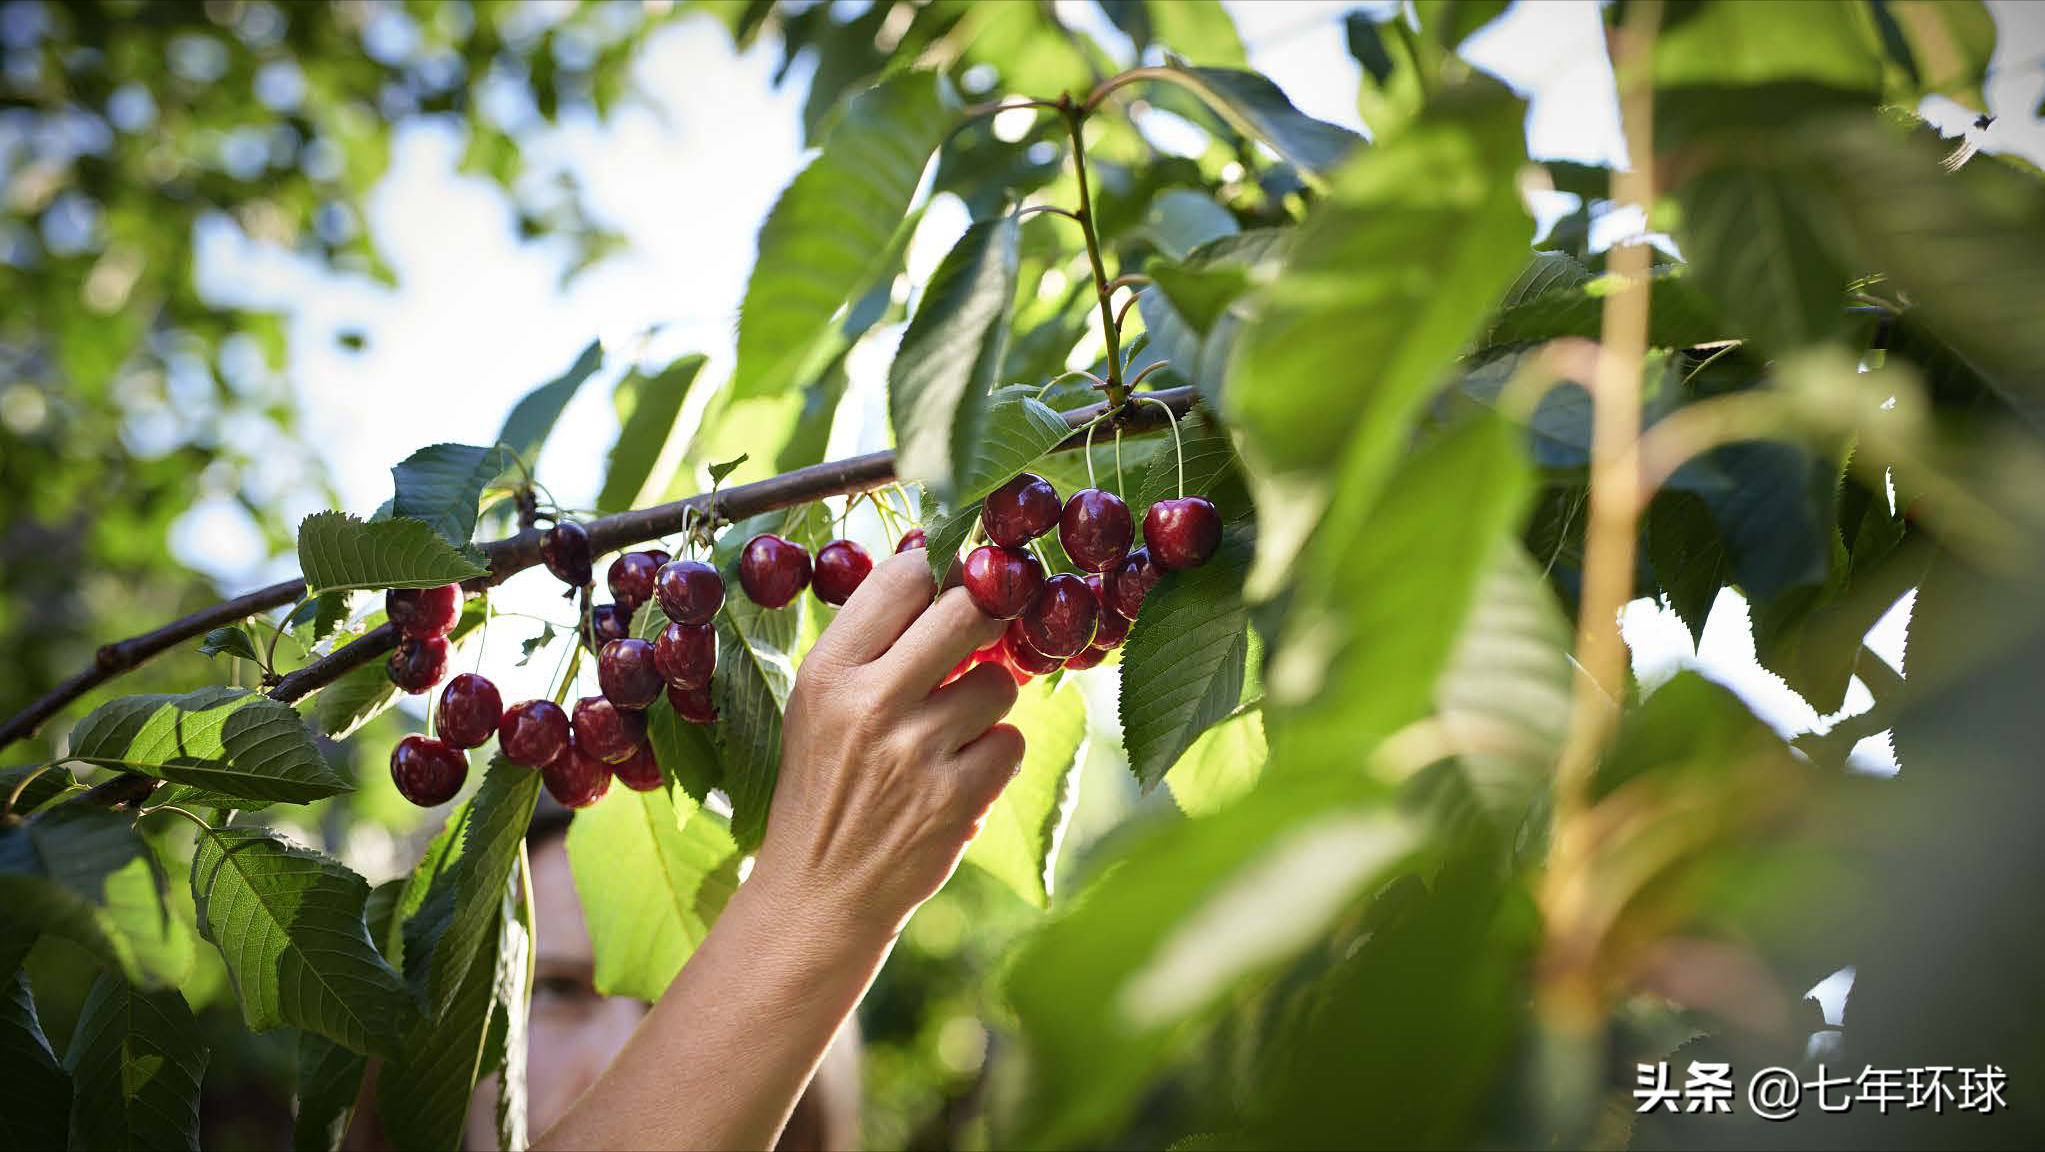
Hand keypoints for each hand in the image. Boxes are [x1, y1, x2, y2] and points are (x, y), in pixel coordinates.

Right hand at [752, 548, 1024, 940]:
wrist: (819, 893)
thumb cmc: (825, 786)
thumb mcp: (818, 706)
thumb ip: (870, 644)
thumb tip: (934, 567)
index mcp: (828, 672)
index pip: (903, 581)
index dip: (938, 579)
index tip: (946, 594)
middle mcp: (869, 703)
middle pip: (966, 612)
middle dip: (981, 623)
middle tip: (973, 644)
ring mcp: (915, 751)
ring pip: (999, 681)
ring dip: (988, 702)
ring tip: (953, 731)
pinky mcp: (955, 798)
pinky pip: (1011, 741)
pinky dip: (995, 757)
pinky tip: (960, 776)